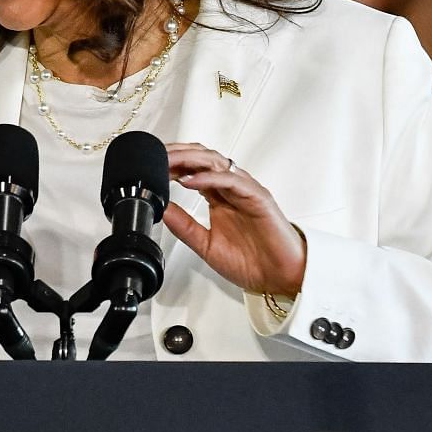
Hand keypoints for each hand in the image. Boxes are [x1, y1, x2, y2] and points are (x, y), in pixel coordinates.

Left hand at [163, 144, 307, 297]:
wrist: (281, 277)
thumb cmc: (253, 262)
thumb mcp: (206, 245)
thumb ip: (184, 226)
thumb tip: (162, 209)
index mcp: (220, 198)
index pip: (193, 170)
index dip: (172, 164)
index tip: (150, 165)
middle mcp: (232, 190)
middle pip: (202, 159)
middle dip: (177, 154)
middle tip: (155, 155)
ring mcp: (245, 191)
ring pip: (216, 162)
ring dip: (190, 159)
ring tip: (168, 161)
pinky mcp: (257, 197)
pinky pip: (231, 180)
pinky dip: (209, 177)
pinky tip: (190, 180)